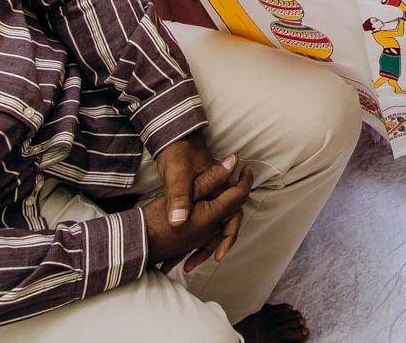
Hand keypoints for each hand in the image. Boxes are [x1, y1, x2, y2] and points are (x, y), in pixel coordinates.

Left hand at [142, 141, 251, 270]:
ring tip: (177, 265)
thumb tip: (178, 222)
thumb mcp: (178, 176)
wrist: (172, 139)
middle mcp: (218, 195)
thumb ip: (181, 197)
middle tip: (190, 266)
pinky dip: (188, 238)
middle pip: (220, 228)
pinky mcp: (196, 201)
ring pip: (208, 228)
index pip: (233, 217)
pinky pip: (197, 224)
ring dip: (196, 247)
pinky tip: (173, 250)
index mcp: (221, 189)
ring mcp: (207, 198)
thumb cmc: (179, 154)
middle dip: (207, 249)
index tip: (217, 257)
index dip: (227, 238)